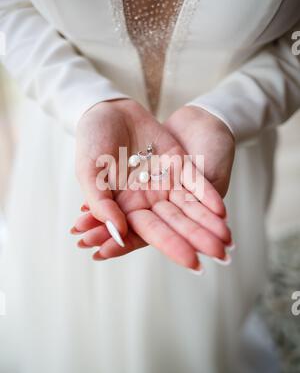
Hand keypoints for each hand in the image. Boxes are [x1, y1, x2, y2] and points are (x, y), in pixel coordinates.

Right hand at [73, 99, 230, 269]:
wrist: (106, 110)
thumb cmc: (91, 141)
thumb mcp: (88, 172)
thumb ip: (101, 203)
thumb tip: (118, 233)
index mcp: (126, 207)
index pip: (150, 231)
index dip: (171, 245)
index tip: (192, 262)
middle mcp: (148, 198)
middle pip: (176, 222)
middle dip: (198, 238)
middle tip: (221, 256)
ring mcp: (165, 181)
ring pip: (190, 206)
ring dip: (208, 221)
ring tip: (228, 238)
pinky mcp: (178, 164)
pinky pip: (195, 182)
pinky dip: (207, 195)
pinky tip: (222, 210)